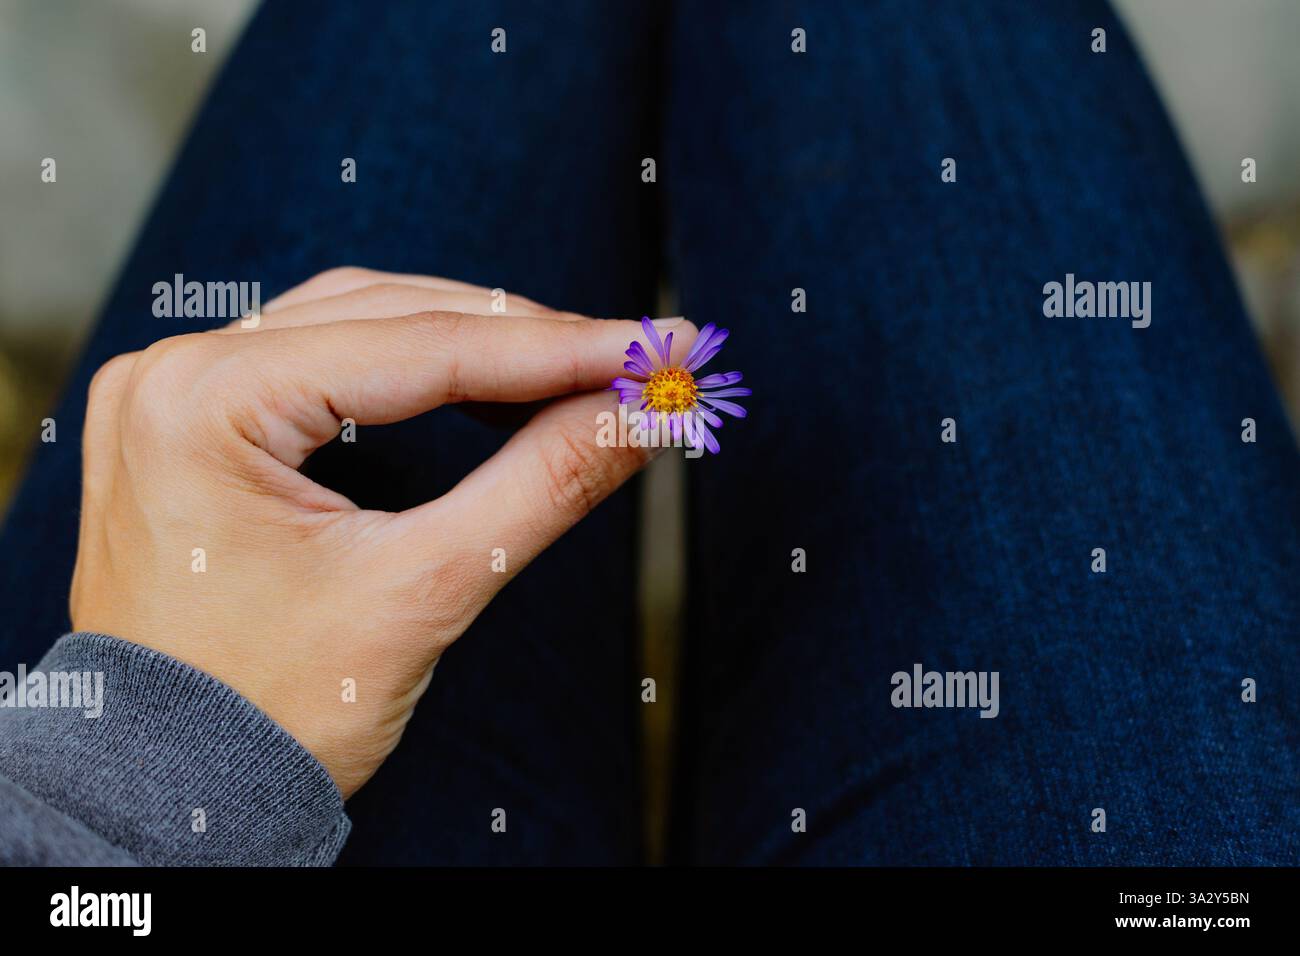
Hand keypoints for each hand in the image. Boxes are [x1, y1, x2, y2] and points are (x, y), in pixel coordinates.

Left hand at [69, 267, 692, 796]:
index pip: (421, 349)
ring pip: (357, 325)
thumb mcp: (423, 591)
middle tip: (631, 359)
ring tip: (573, 370)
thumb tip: (643, 413)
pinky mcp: (191, 420)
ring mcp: (172, 392)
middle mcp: (174, 373)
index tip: (656, 346)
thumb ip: (544, 485)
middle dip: (522, 340)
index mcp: (203, 404)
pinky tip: (482, 385)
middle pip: (389, 317)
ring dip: (470, 343)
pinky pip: (320, 359)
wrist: (171, 791)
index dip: (558, 348)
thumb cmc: (270, 712)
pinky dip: (410, 368)